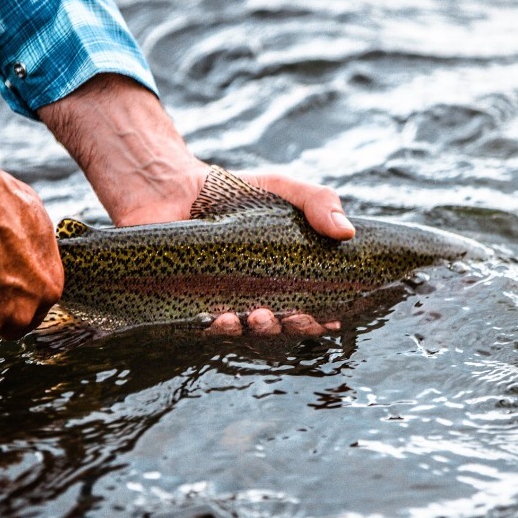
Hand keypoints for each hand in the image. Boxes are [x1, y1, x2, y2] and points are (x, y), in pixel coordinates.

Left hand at [39, 74, 353, 335]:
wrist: (170, 186)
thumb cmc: (230, 191)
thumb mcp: (282, 188)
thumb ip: (318, 201)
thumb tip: (347, 231)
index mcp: (283, 277)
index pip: (310, 307)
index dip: (323, 317)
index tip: (332, 317)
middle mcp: (255, 295)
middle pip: (281, 326)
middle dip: (292, 327)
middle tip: (294, 317)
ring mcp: (222, 302)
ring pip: (245, 331)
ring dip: (257, 330)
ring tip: (259, 317)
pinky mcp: (187, 305)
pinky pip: (204, 326)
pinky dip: (215, 328)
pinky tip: (221, 318)